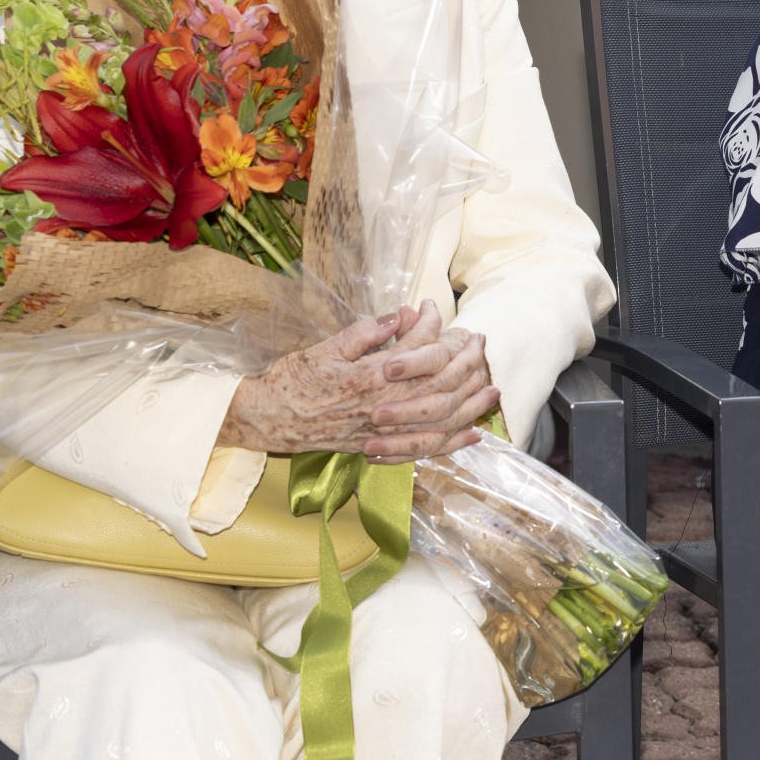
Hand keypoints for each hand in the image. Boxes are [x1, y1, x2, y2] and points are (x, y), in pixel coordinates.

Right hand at [219, 305, 496, 459]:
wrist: (266, 420)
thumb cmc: (292, 381)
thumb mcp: (324, 348)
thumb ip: (364, 333)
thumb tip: (399, 316)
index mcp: (368, 376)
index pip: (415, 350)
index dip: (432, 328)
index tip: (437, 310)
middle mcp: (380, 406)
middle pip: (437, 385)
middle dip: (464, 364)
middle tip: (481, 344)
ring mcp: (380, 430)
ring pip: (437, 419)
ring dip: (469, 404)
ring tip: (492, 389)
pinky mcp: (376, 447)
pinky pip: (421, 448)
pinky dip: (450, 443)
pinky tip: (472, 435)